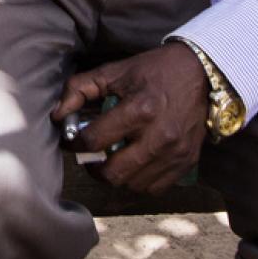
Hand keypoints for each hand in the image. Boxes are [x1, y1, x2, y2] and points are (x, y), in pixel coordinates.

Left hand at [51, 44, 209, 193]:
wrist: (200, 73)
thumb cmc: (153, 70)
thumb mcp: (115, 71)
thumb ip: (81, 88)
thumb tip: (57, 114)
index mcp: (139, 109)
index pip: (95, 140)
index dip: (74, 142)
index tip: (70, 140)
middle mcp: (159, 136)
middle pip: (114, 172)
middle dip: (93, 168)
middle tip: (88, 157)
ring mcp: (175, 154)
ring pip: (133, 185)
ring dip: (116, 176)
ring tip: (110, 160)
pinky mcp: (186, 162)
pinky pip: (155, 188)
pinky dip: (138, 182)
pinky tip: (132, 165)